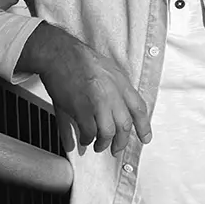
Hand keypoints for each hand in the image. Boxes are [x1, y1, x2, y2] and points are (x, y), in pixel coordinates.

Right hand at [18, 22, 150, 155]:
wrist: (59, 54)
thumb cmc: (79, 60)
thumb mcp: (107, 70)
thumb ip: (116, 89)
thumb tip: (118, 108)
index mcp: (121, 83)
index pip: (139, 109)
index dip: (144, 126)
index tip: (145, 138)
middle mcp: (112, 94)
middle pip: (124, 125)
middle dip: (122, 141)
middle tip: (117, 148)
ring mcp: (98, 103)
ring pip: (108, 132)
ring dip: (103, 143)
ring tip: (99, 146)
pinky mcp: (81, 109)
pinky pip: (89, 132)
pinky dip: (87, 139)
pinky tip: (85, 139)